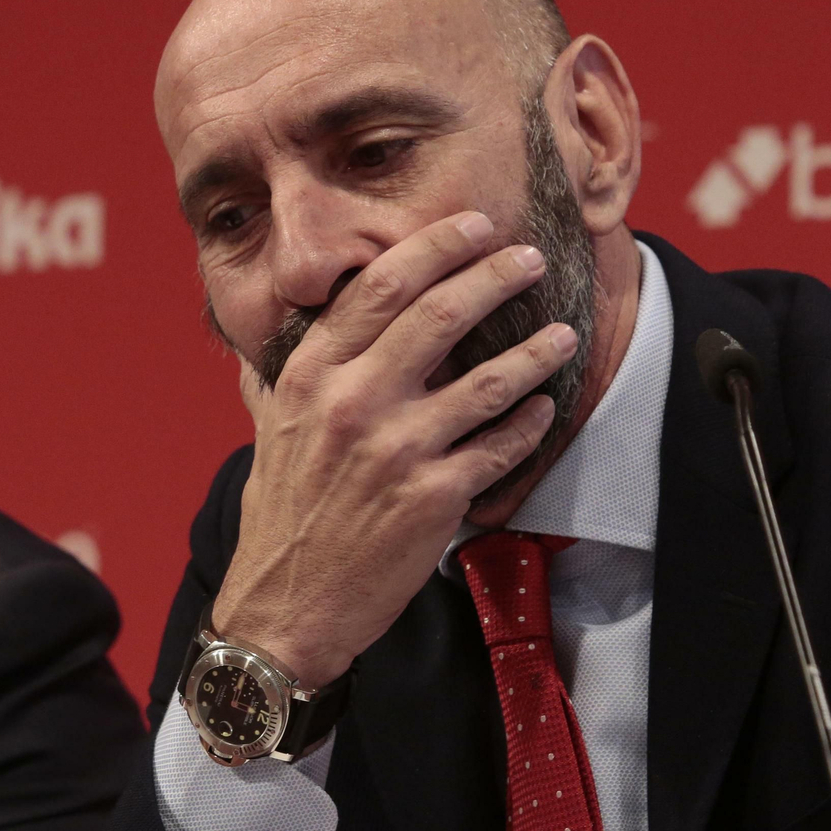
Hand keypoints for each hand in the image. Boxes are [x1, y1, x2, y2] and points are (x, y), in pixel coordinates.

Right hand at [212, 212, 578, 688]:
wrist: (286, 603)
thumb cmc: (280, 513)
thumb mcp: (267, 430)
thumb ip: (275, 377)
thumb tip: (266, 340)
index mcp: (309, 376)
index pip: (379, 287)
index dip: (433, 248)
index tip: (470, 227)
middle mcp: (351, 402)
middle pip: (439, 314)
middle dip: (494, 276)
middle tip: (530, 259)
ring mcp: (396, 450)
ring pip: (487, 380)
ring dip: (536, 350)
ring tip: (564, 333)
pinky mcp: (433, 498)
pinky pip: (500, 447)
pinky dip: (530, 423)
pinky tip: (546, 408)